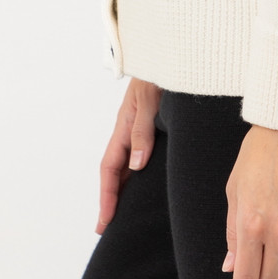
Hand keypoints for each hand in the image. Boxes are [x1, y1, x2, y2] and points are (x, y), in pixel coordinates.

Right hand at [97, 78, 162, 233]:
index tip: (104, 223)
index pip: (110, 168)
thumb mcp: (149, 100)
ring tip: (126, 213)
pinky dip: (140, 173)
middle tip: (108, 228)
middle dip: (111, 199)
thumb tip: (136, 166)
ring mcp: (140, 127)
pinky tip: (149, 182)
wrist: (172, 50)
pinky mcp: (155, 124)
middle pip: (116, 171)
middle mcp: (129, 129)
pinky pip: (142, 154)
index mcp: (123, 126)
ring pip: (128, 164)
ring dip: (125, 188)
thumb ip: (142, 131)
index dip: (107, 197)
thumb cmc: (158, 71)